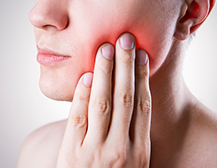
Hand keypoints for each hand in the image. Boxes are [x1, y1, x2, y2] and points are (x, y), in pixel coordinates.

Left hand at [57, 33, 150, 167]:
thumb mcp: (132, 163)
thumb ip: (133, 137)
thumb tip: (133, 103)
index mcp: (140, 151)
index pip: (143, 106)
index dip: (142, 78)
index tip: (142, 56)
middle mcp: (121, 149)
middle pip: (124, 98)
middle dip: (125, 66)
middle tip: (125, 40)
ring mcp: (96, 152)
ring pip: (102, 103)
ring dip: (104, 73)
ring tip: (106, 49)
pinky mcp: (73, 154)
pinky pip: (78, 118)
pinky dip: (82, 96)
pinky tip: (87, 77)